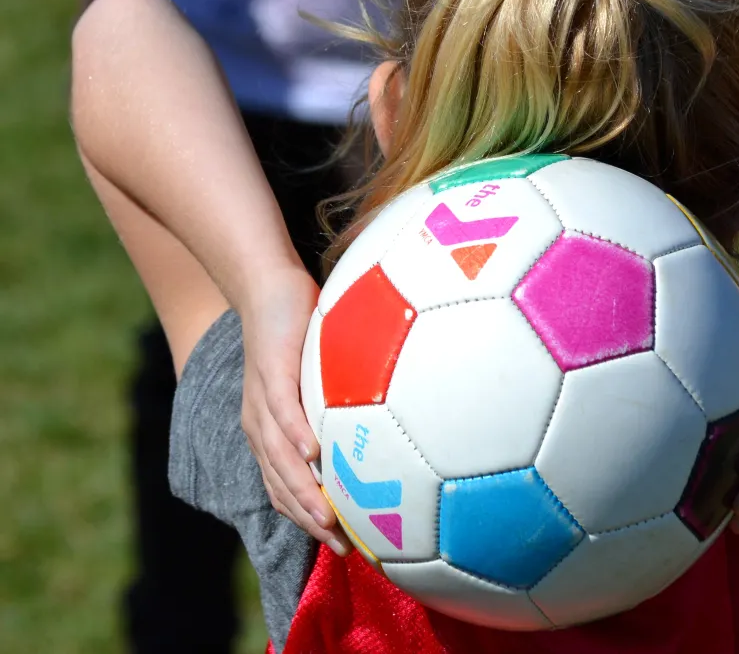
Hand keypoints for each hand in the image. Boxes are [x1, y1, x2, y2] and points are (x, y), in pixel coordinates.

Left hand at [240, 267, 349, 554]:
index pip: (282, 489)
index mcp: (268, 432)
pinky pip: (282, 409)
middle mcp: (260, 424)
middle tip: (340, 547)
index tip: (339, 545)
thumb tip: (383, 428)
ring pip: (278, 457)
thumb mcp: (318, 378)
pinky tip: (315, 453)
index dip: (306, 520)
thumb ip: (338, 407)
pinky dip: (296, 434)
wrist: (266, 287)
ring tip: (327, 516)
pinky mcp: (272, 368)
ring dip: (302, 489)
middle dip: (308, 520)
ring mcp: (262, 398)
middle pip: (279, 484)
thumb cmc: (298, 333)